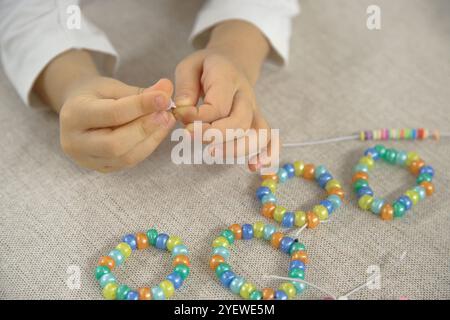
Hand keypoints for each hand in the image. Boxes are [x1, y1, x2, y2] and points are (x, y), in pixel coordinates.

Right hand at [59, 77, 175, 171]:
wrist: (78, 110)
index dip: (142, 106)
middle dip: (146, 128)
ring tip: (166, 120)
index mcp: (73, 114)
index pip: (113, 114)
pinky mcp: (101, 168)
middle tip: (167, 113)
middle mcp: (75, 142)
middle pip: (116, 144)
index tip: (165, 98)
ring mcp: (86, 160)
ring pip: (125, 157)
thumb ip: (140, 92)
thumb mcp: (114, 86)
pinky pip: (129, 162)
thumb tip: (167, 89)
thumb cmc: (96, 94)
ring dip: (151, 139)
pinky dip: (147, 147)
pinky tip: (158, 132)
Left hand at [174, 49, 271, 161]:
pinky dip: (267, 154)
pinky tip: (253, 167)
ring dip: (238, 149)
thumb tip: (183, 111)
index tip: (183, 119)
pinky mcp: (258, 121)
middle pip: (240, 121)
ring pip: (258, 134)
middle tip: (190, 136)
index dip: (199, 118)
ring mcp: (255, 110)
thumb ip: (185, 88)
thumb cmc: (207, 68)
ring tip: (213, 154)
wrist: (233, 62)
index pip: (218, 105)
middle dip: (216, 135)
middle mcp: (246, 95)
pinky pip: (271, 139)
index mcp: (228, 78)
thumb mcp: (190, 66)